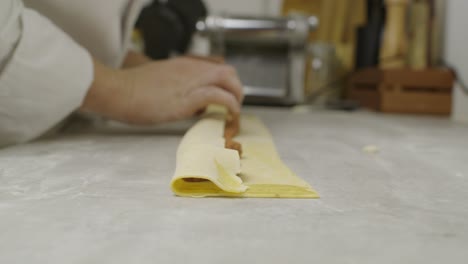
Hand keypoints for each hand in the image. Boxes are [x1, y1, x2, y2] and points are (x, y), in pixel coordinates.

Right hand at [80, 56, 243, 124]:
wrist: (119, 90)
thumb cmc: (132, 90)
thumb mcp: (159, 82)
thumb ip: (176, 87)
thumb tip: (188, 103)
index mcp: (183, 65)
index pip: (215, 67)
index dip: (225, 82)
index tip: (225, 95)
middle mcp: (191, 69)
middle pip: (227, 71)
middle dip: (236, 87)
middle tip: (234, 104)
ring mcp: (191, 81)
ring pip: (228, 79)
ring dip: (236, 95)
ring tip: (234, 111)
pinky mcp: (189, 96)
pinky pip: (220, 96)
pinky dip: (230, 105)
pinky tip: (229, 114)